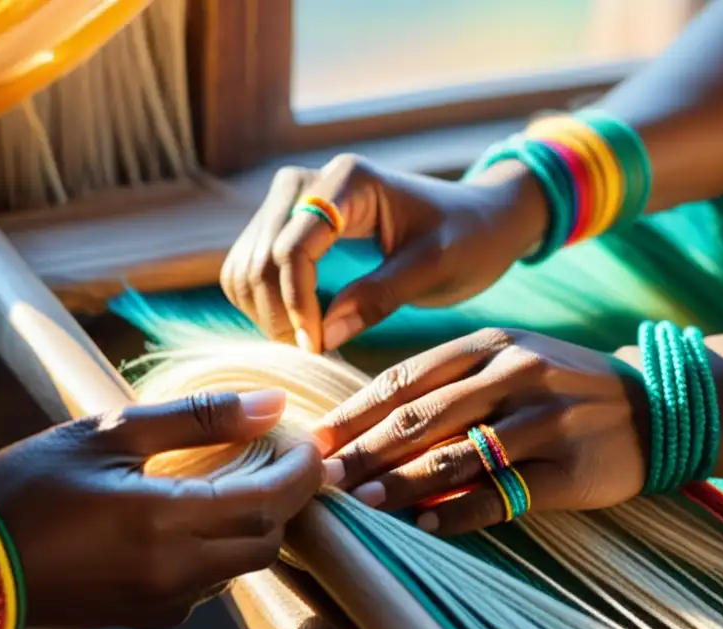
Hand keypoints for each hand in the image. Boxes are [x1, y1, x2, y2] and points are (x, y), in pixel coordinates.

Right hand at [0, 390, 321, 628]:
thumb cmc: (29, 488)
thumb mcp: (110, 434)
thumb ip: (198, 419)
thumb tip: (271, 403)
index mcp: (164, 522)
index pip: (269, 502)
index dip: (303, 473)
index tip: (314, 444)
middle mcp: (175, 573)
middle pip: (268, 540)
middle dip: (289, 500)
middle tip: (283, 457)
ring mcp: (163, 602)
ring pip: (244, 565)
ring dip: (259, 524)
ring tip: (248, 477)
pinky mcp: (150, 616)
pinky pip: (212, 583)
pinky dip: (226, 547)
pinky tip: (206, 514)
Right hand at [220, 155, 548, 352]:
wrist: (477, 221)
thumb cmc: (467, 237)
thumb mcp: (435, 268)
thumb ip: (381, 296)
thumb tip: (324, 336)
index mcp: (347, 181)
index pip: (292, 248)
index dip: (297, 305)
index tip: (318, 347)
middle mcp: (308, 181)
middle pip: (259, 257)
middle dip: (278, 314)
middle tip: (315, 354)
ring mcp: (292, 202)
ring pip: (245, 265)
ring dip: (266, 313)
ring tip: (310, 345)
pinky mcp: (288, 226)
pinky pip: (251, 270)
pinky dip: (264, 306)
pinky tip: (301, 330)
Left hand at [312, 329, 647, 535]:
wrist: (659, 406)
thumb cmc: (566, 386)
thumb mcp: (514, 360)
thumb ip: (454, 382)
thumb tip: (375, 423)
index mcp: (493, 344)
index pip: (406, 379)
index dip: (356, 413)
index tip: (317, 442)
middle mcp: (517, 374)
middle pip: (423, 417)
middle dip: (364, 451)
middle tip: (322, 481)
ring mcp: (546, 420)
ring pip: (458, 455)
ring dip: (403, 483)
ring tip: (362, 505)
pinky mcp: (571, 467)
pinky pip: (504, 495)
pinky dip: (460, 514)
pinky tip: (425, 529)